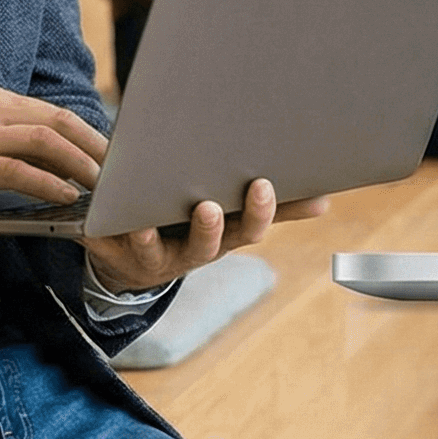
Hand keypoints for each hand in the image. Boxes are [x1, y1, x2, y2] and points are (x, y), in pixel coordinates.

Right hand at [0, 87, 107, 214]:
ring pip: (45, 141)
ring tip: (101, 184)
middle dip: (95, 145)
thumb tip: (49, 163)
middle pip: (58, 121)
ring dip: (80, 163)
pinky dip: (48, 183)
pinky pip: (19, 171)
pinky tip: (66, 196)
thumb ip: (5, 141)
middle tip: (119, 169)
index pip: (52, 113)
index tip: (110, 154)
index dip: (87, 134)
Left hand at [81, 177, 332, 293]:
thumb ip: (275, 209)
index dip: (258, 211)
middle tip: (211, 206)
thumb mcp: (233, 217)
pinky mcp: (115, 249)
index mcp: (224, 236)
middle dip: (211, 227)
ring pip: (157, 250)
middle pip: (207, 245)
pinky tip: (121, 218)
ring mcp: (152, 254)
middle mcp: (190, 251)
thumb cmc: (190, 223)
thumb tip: (325, 201)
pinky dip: (115, 233)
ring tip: (152, 220)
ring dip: (154, 236)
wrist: (132, 253)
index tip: (263, 184)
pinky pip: (113, 243)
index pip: (248, 228)